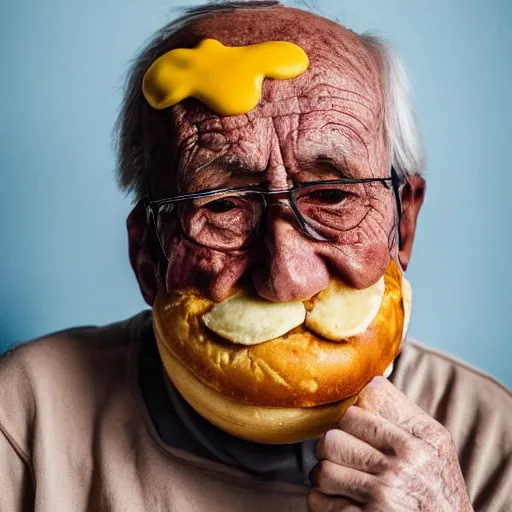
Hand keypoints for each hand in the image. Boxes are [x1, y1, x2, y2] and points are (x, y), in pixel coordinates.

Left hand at [308, 377, 472, 510]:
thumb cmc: (438, 493)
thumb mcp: (436, 450)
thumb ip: (404, 416)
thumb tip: (367, 384)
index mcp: (425, 439)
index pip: (368, 398)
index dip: (354, 413)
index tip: (356, 427)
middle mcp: (406, 464)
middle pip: (336, 433)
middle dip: (332, 446)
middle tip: (341, 456)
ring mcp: (385, 493)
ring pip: (323, 468)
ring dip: (325, 476)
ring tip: (339, 480)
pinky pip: (319, 500)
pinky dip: (324, 502)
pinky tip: (341, 501)